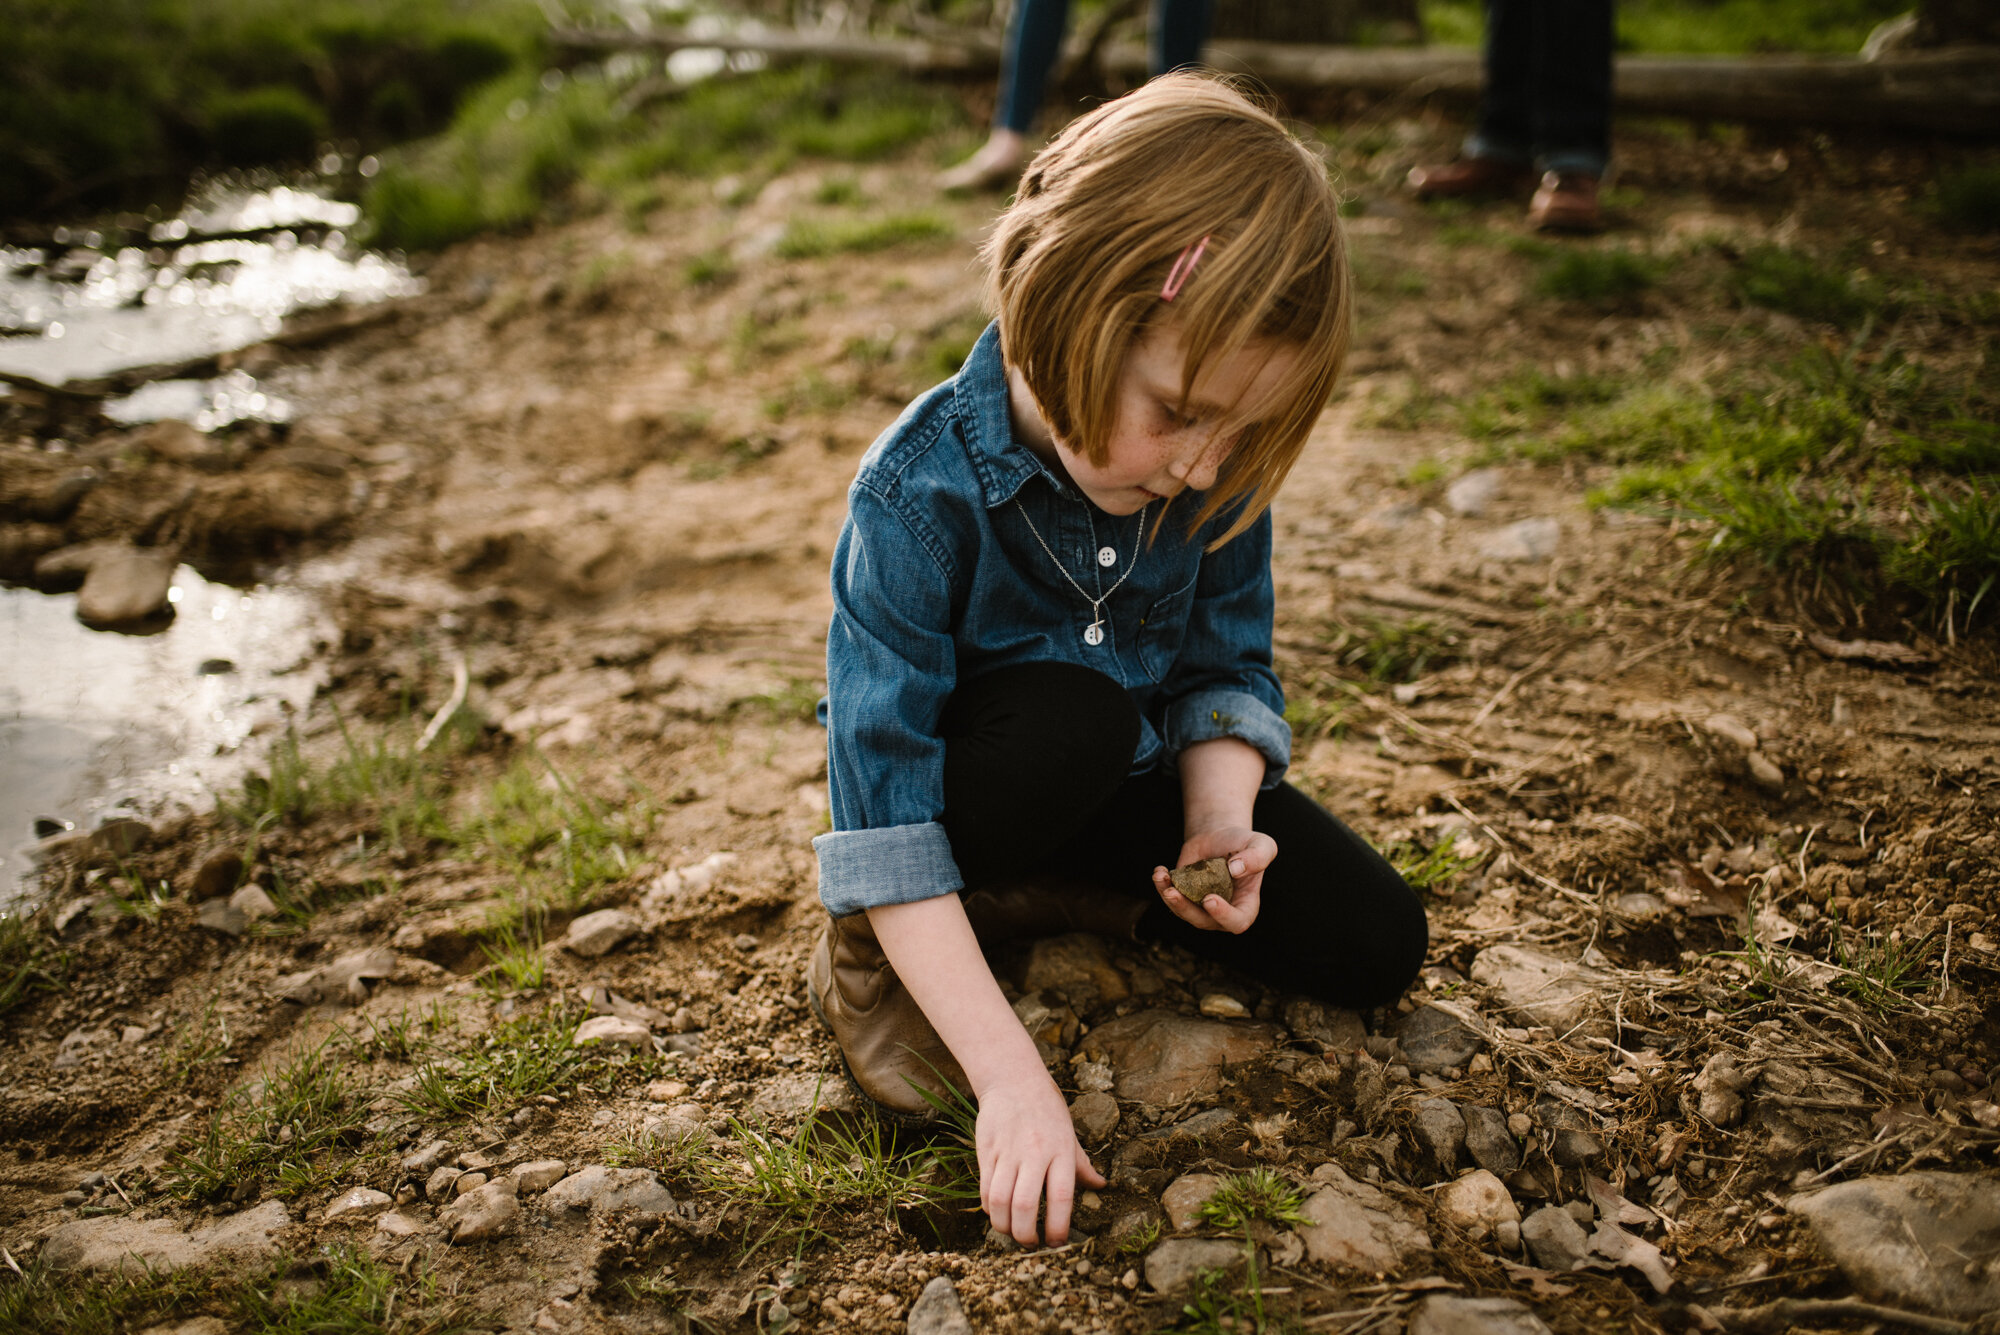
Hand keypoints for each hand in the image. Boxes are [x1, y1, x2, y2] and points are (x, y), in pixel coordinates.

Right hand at [975, 1073, 1105, 1246]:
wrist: (1013, 1079)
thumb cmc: (1047, 1109)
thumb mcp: (1070, 1134)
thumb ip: (1082, 1164)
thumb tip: (1101, 1186)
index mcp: (1061, 1151)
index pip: (1061, 1196)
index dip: (1058, 1226)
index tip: (1056, 1242)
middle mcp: (1034, 1153)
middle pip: (1024, 1204)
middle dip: (1026, 1234)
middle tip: (1031, 1243)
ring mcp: (1008, 1152)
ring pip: (999, 1200)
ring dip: (1004, 1226)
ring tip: (1012, 1232)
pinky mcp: (987, 1150)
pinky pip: (985, 1188)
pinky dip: (990, 1208)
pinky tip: (997, 1212)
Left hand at [1150, 825, 1274, 933]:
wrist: (1220, 836)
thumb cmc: (1244, 843)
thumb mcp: (1261, 844)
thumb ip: (1258, 857)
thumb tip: (1235, 869)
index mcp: (1245, 906)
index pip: (1237, 922)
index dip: (1223, 916)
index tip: (1209, 899)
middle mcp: (1222, 912)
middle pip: (1203, 921)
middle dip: (1186, 909)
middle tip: (1172, 893)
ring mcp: (1200, 907)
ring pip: (1183, 912)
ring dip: (1169, 899)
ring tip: (1161, 877)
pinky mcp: (1184, 897)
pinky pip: (1171, 899)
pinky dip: (1162, 887)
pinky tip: (1160, 871)